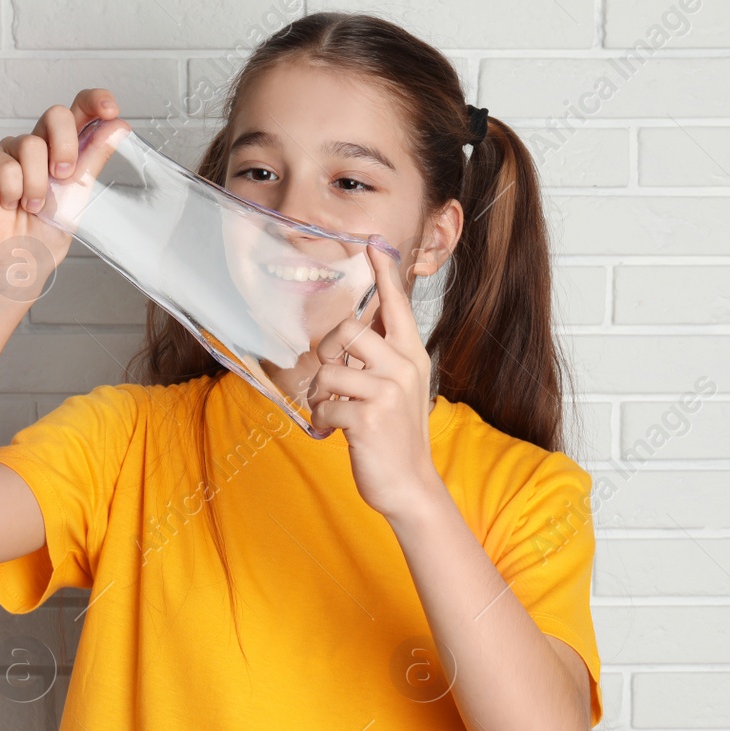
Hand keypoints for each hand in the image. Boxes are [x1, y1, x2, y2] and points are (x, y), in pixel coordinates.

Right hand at [0, 88, 127, 302]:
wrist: (16, 265)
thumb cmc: (44, 236)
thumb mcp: (78, 197)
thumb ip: (94, 160)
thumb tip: (119, 127)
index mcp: (65, 150)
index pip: (80, 111)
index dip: (95, 102)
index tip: (110, 109)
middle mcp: (38, 146)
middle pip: (55, 114)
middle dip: (65, 145)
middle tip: (63, 177)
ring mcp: (10, 153)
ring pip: (29, 143)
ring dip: (37, 184)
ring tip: (32, 207)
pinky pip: (3, 162)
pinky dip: (12, 189)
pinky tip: (8, 204)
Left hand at [308, 238, 441, 519]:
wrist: (409, 485)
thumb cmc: (396, 435)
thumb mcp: (398, 388)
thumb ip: (381, 357)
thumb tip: (350, 332)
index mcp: (411, 356)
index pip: (397, 306)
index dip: (384, 274)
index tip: (373, 245)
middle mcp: (403, 367)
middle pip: (348, 330)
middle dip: (327, 350)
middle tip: (328, 372)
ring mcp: (387, 393)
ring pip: (329, 370)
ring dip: (318, 393)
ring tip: (329, 409)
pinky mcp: (368, 419)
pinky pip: (324, 406)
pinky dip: (320, 421)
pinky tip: (333, 432)